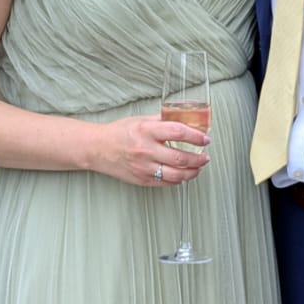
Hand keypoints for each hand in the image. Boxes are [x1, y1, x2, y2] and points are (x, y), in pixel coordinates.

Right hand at [88, 116, 209, 186]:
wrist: (98, 149)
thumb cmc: (119, 133)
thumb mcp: (141, 120)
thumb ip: (162, 121)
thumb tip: (185, 121)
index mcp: (147, 130)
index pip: (178, 132)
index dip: (196, 137)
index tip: (205, 139)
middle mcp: (146, 150)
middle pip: (180, 157)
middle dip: (198, 159)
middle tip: (205, 157)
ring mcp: (144, 167)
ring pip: (176, 175)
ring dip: (192, 172)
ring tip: (198, 168)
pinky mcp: (142, 180)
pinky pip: (166, 183)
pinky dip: (179, 180)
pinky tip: (183, 175)